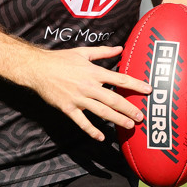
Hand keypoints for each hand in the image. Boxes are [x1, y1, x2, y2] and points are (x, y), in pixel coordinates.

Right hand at [30, 45, 151, 141]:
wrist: (37, 68)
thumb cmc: (60, 59)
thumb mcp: (82, 51)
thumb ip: (103, 51)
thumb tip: (120, 48)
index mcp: (93, 71)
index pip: (119, 78)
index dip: (135, 84)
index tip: (148, 90)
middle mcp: (88, 86)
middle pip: (113, 99)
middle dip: (129, 108)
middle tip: (141, 117)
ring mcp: (78, 98)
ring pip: (102, 111)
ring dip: (117, 119)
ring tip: (129, 126)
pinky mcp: (68, 108)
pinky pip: (82, 122)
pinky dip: (92, 130)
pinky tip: (101, 137)